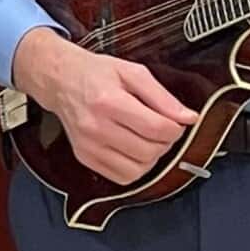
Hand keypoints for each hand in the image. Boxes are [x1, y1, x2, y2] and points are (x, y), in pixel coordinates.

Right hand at [12, 26, 196, 185]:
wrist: (61, 81)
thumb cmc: (96, 73)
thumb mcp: (133, 73)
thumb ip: (163, 97)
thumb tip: (189, 118)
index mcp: (109, 102)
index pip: (157, 129)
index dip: (176, 129)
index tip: (175, 122)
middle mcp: (96, 128)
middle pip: (150, 152)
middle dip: (165, 142)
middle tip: (160, 129)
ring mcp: (89, 147)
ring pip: (138, 170)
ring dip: (151, 158)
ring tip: (146, 139)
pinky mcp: (85, 158)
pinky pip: (122, 178)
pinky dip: (135, 168)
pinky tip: (133, 150)